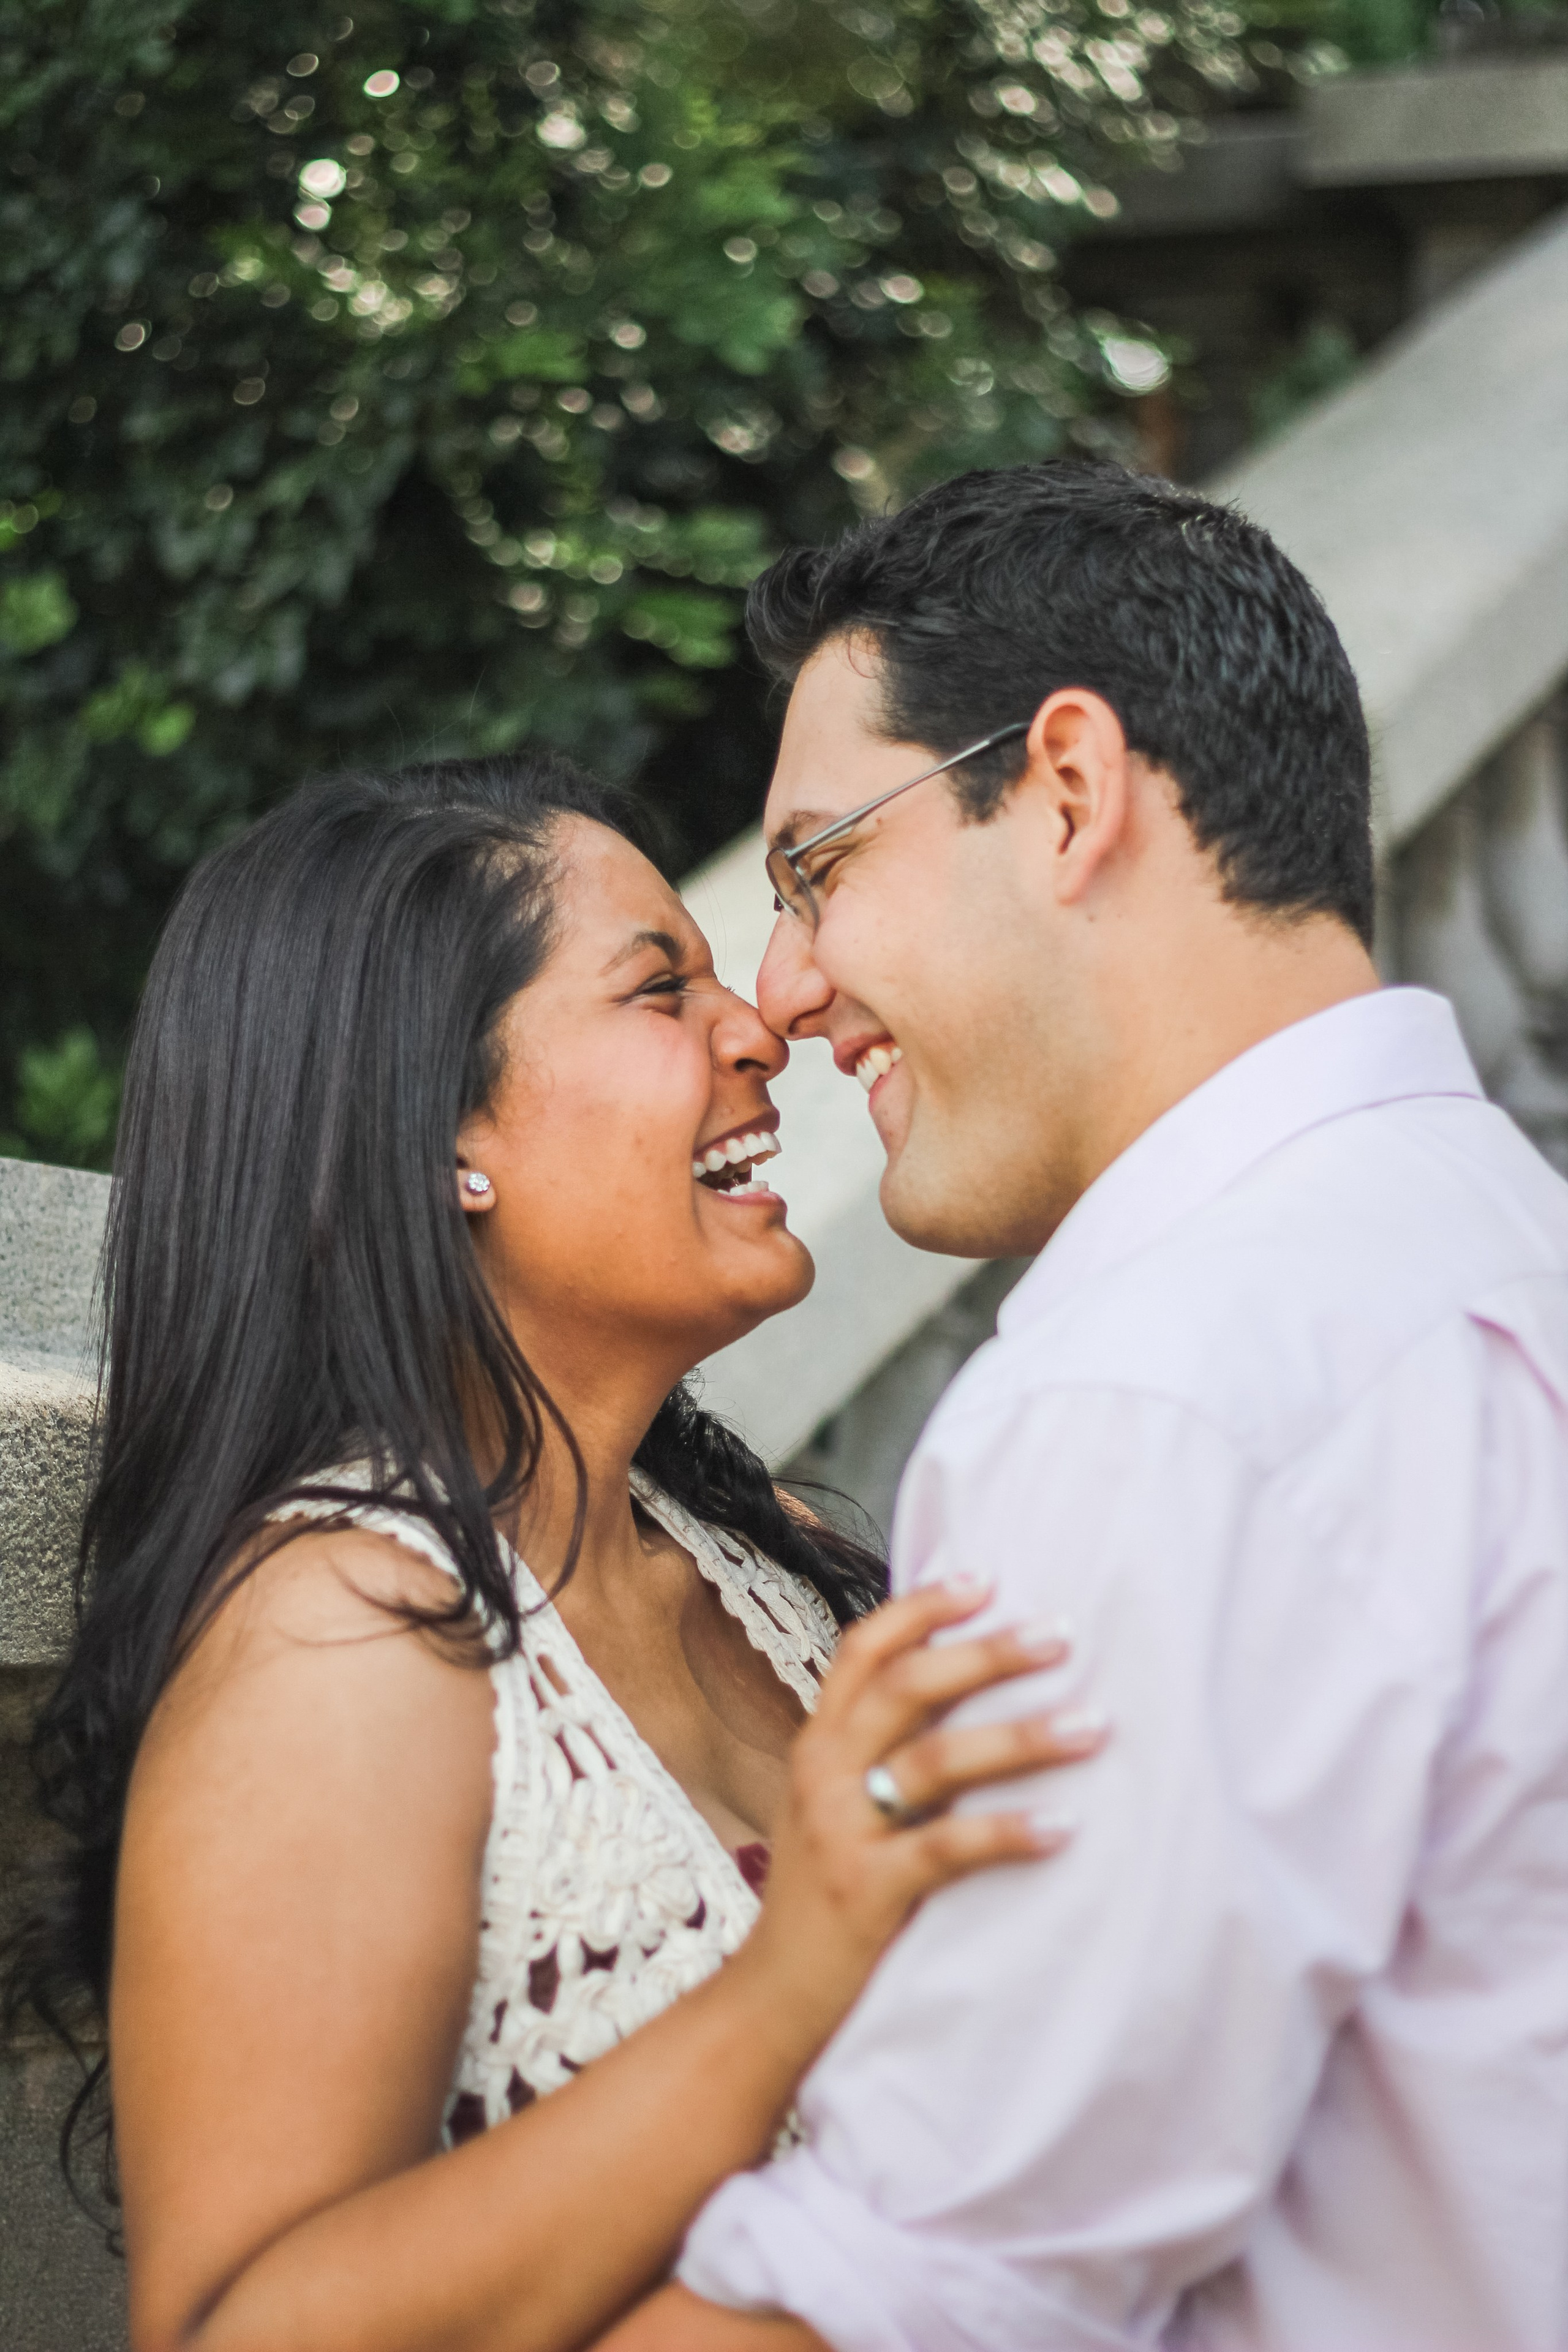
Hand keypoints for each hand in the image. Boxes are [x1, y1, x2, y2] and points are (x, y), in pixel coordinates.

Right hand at [741, 1579, 1105, 2046]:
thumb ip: (886, 1754)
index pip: (864, 1650)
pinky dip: (1009, 1832)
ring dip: (1021, 1736)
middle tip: (1062, 1635)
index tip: (987, 1579)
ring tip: (1093, 1726)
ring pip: (936, 1759)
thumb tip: (975, 1697)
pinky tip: (1064, 1826)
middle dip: (989, 1654)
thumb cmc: (827, 1895)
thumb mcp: (840, 1807)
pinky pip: (947, 1849)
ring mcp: (841, 1831)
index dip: (923, 1608)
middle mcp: (823, 1772)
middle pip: (909, 1686)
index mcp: (819, 1743)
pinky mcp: (867, 1892)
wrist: (772, 1998)